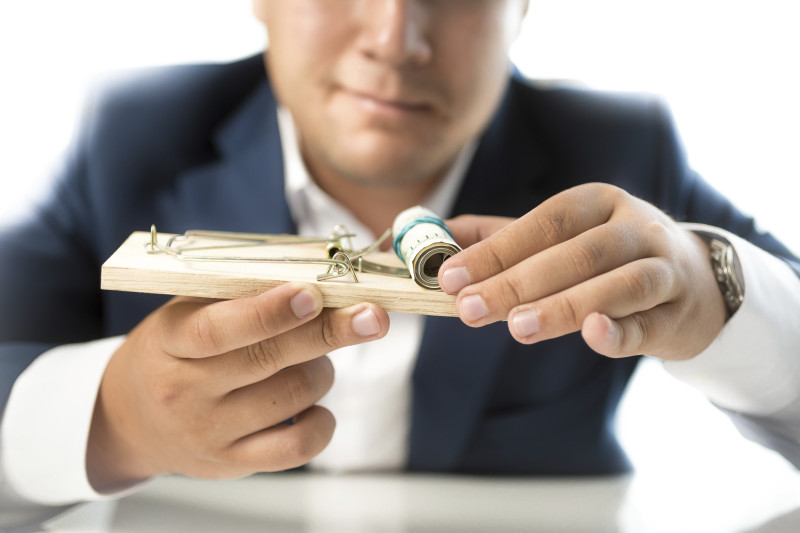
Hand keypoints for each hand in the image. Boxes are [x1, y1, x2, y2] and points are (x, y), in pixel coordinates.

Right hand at [87, 283, 387, 490]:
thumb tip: (317, 271)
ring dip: (322, 371)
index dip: (269, 312)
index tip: (312, 294)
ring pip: (292, 397)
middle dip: (328, 333)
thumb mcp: (187, 310)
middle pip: (267, 360)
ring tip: (315, 360)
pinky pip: (295, 448)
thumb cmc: (175, 350)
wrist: (131, 418)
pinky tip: (317, 405)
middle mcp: (186, 390)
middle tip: (373, 316)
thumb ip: (242, 292)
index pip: (219, 329)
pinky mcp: (233, 463)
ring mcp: (209, 432)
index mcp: (171, 340)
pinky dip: (322, 423)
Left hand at [438, 183, 725, 360]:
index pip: (542, 223)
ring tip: (517, 327)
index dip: (496, 250)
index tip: (450, 277)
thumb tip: (436, 238)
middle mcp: (633, 227)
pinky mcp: (676, 312)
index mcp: (596, 203)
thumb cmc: (608, 256)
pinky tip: (593, 334)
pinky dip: (621, 329)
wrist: (695, 281)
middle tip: (470, 308)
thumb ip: (501, 237)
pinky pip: (648, 322)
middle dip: (516, 282)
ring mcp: (662, 268)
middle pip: (574, 253)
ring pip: (615, 284)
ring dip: (563, 306)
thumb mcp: (561, 237)